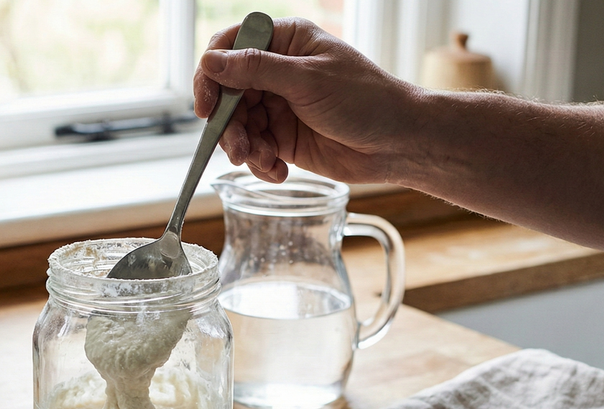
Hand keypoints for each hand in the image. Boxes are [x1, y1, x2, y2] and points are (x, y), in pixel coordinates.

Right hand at [193, 17, 416, 183]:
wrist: (398, 143)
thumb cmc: (365, 100)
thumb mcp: (307, 80)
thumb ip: (256, 71)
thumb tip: (210, 62)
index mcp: (285, 42)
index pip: (230, 48)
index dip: (211, 76)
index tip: (206, 107)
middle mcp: (278, 72)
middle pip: (229, 94)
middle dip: (229, 124)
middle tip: (237, 149)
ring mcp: (280, 107)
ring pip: (239, 126)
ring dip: (244, 148)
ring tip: (263, 161)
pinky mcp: (285, 139)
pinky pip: (256, 150)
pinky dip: (260, 163)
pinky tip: (278, 172)